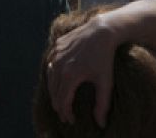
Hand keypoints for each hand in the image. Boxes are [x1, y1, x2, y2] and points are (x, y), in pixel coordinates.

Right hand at [46, 13, 119, 127]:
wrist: (102, 31)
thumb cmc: (105, 58)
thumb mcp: (106, 82)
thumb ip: (103, 104)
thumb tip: (101, 124)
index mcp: (70, 75)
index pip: (63, 101)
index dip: (66, 114)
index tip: (71, 120)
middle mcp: (59, 65)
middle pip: (54, 92)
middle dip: (58, 105)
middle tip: (65, 114)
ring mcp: (56, 54)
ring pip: (49, 78)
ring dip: (54, 91)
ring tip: (60, 100)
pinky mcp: (56, 45)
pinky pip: (50, 64)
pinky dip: (52, 75)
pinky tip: (58, 81)